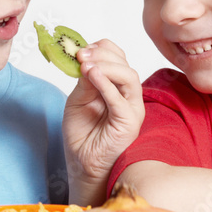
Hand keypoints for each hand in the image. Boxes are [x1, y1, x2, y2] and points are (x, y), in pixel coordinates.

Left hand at [63, 39, 143, 205]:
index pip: (118, 57)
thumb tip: (86, 59)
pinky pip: (121, 100)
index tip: (80, 50)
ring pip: (129, 77)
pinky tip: (93, 75)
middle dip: (102, 55)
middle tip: (81, 55)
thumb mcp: (78, 99)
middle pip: (124, 64)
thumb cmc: (82, 133)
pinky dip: (107, 85)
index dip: (101, 49)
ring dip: (106, 67)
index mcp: (117, 86)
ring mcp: (132, 108)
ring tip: (86, 66)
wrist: (82, 162)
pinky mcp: (130, 122)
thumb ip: (84, 81)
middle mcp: (128, 95)